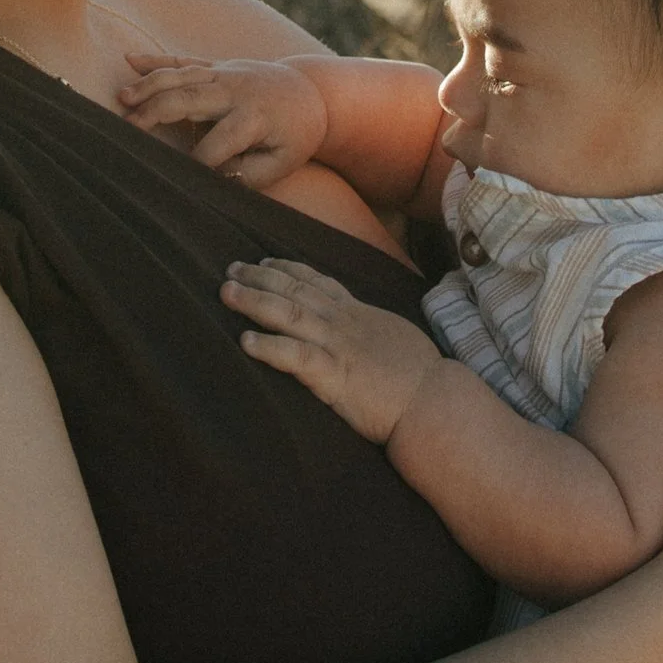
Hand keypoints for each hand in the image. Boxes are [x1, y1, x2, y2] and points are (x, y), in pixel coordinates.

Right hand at [120, 55, 328, 185]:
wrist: (311, 93)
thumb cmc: (295, 135)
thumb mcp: (284, 161)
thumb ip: (250, 175)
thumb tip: (213, 179)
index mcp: (254, 115)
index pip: (219, 142)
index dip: (200, 163)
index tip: (184, 178)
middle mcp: (235, 89)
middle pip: (189, 98)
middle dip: (156, 112)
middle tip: (126, 129)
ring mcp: (224, 73)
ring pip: (180, 75)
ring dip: (149, 85)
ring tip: (122, 99)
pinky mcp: (217, 66)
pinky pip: (183, 61)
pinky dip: (156, 60)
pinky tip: (129, 61)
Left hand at [221, 257, 449, 442]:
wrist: (435, 402)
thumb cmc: (420, 377)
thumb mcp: (394, 338)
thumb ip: (371, 330)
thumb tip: (364, 332)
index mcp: (358, 314)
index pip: (317, 282)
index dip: (288, 268)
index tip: (264, 261)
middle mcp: (344, 323)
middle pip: (295, 290)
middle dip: (260, 277)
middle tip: (230, 269)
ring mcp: (338, 347)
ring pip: (289, 314)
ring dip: (254, 301)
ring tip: (226, 292)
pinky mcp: (335, 377)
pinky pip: (296, 357)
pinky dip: (269, 347)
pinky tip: (245, 341)